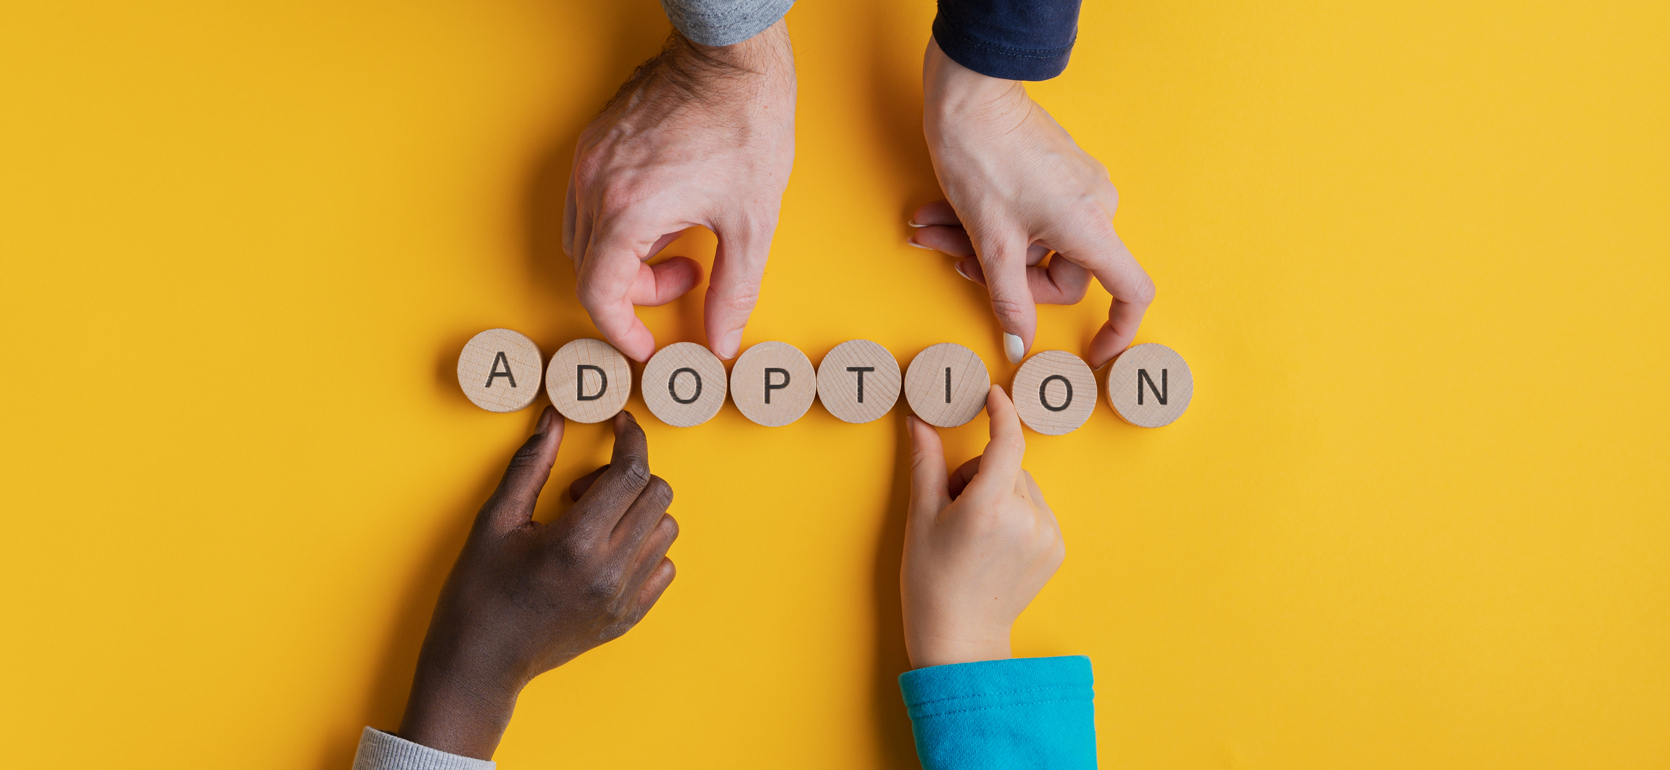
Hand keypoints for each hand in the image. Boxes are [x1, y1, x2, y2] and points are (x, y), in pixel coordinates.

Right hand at [397, 408, 678, 758]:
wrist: (479, 664)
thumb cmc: (479, 592)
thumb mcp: (495, 521)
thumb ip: (530, 465)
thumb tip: (555, 419)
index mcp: (576, 542)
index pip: (632, 472)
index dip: (632, 439)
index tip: (620, 424)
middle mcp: (609, 571)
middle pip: (658, 496)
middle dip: (629, 475)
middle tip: (584, 489)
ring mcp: (623, 598)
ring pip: (665, 530)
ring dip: (637, 512)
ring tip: (590, 524)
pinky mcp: (628, 618)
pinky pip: (664, 567)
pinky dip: (643, 549)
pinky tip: (604, 552)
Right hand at [564, 22, 795, 361]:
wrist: (732, 59)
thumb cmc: (745, 126)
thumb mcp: (753, 222)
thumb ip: (734, 290)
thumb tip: (722, 339)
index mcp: (630, 211)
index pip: (599, 294)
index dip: (621, 329)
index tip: (645, 343)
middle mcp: (597, 186)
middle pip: (591, 270)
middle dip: (637, 291)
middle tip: (692, 274)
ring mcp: (590, 160)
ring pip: (585, 237)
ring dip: (625, 258)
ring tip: (680, 239)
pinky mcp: (595, 141)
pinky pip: (588, 202)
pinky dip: (617, 224)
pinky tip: (664, 209)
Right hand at [902, 385, 1064, 668]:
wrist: (960, 638)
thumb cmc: (931, 581)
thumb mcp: (921, 518)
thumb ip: (925, 462)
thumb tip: (919, 421)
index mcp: (990, 507)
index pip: (1006, 441)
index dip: (1000, 412)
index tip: (992, 395)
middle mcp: (1026, 518)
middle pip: (1008, 466)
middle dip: (981, 474)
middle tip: (955, 510)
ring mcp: (1046, 535)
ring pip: (1023, 486)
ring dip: (1000, 493)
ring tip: (974, 533)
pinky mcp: (1056, 549)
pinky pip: (1036, 510)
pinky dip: (1016, 514)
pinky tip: (994, 545)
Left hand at [912, 39, 1154, 367]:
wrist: (969, 90)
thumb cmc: (983, 156)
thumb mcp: (990, 239)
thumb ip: (1007, 298)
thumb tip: (1019, 343)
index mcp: (1090, 228)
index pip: (1131, 291)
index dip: (1118, 329)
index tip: (1092, 353)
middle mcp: (1094, 207)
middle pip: (1060, 271)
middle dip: (1003, 275)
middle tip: (956, 263)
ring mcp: (1075, 186)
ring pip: (1032, 242)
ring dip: (981, 244)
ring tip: (931, 230)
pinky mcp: (1054, 171)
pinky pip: (1028, 215)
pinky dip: (988, 221)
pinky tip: (942, 214)